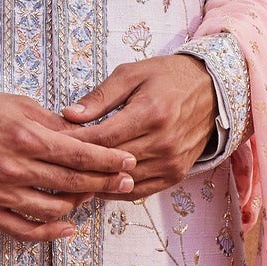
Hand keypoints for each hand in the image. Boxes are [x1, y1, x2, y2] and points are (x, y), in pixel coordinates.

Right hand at [0, 88, 143, 237]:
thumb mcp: (20, 106)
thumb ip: (55, 124)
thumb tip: (88, 136)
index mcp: (26, 138)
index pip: (79, 155)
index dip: (109, 160)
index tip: (129, 162)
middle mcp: (14, 168)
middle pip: (73, 183)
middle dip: (105, 183)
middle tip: (126, 183)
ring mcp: (0, 193)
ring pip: (54, 209)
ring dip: (79, 205)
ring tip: (93, 196)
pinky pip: (24, 231)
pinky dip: (50, 233)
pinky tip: (68, 228)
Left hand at [62, 52, 219, 194]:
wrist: (213, 90)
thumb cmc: (168, 77)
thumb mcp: (132, 74)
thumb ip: (100, 96)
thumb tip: (68, 115)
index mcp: (151, 113)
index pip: (103, 138)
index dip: (75, 143)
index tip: (54, 142)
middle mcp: (163, 142)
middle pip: (111, 162)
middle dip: (80, 163)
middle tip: (54, 163)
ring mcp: (172, 161)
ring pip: (124, 181)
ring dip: (96, 181)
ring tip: (70, 178)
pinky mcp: (176, 174)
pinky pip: (140, 191)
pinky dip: (117, 190)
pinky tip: (98, 185)